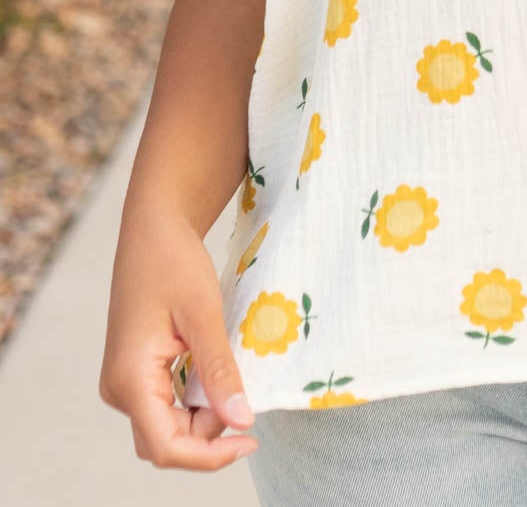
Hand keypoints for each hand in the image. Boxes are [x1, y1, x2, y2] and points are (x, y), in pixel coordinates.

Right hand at [98, 202, 258, 469]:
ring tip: (235, 386)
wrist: (153, 227)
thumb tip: (241, 421)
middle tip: (248, 406)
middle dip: (209, 438)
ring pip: (165, 427)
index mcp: (130, 379)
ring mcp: (125, 381)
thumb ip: (219, 371)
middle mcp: (119, 388)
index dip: (210, 456)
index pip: (167, 447)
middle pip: (165, 443)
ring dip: (203, 421)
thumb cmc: (174, 261)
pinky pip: (164, 406)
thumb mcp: (204, 314)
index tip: (251, 440)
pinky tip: (219, 379)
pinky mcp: (135, 372)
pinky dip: (194, 404)